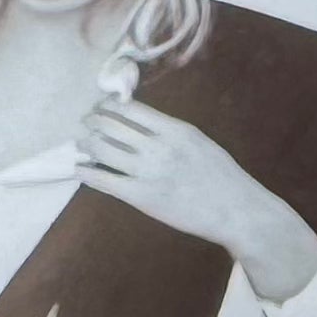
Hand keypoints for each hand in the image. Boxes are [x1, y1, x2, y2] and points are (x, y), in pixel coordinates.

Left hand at [80, 99, 316, 300]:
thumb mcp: (200, 142)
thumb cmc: (224, 178)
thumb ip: (171, 133)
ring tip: (82, 144)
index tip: (101, 107)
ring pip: (102, 148)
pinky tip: (78, 169)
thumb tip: (143, 125)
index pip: (129, 108)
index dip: (108, 105)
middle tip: (86, 123)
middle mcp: (157, 147)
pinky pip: (104, 180)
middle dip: (92, 121)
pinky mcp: (141, 197)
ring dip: (86, 143)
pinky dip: (86, 173)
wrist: (237, 212)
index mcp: (174, 129)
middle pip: (110, 125)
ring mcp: (148, 172)